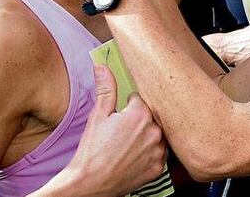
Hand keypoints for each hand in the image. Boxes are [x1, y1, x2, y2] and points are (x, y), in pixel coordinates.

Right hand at [36, 65, 166, 196]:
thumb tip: (102, 66)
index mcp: (141, 114)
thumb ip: (105, 88)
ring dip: (146, 136)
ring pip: (156, 134)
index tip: (119, 117)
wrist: (90, 183)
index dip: (127, 107)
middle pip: (150, 116)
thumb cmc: (92, 150)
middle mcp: (154, 131)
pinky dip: (149, 153)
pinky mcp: (158, 167)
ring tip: (127, 145)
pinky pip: (158, 153)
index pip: (139, 99)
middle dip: (138, 121)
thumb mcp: (97, 115)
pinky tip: (134, 156)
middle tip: (121, 132)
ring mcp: (158, 151)